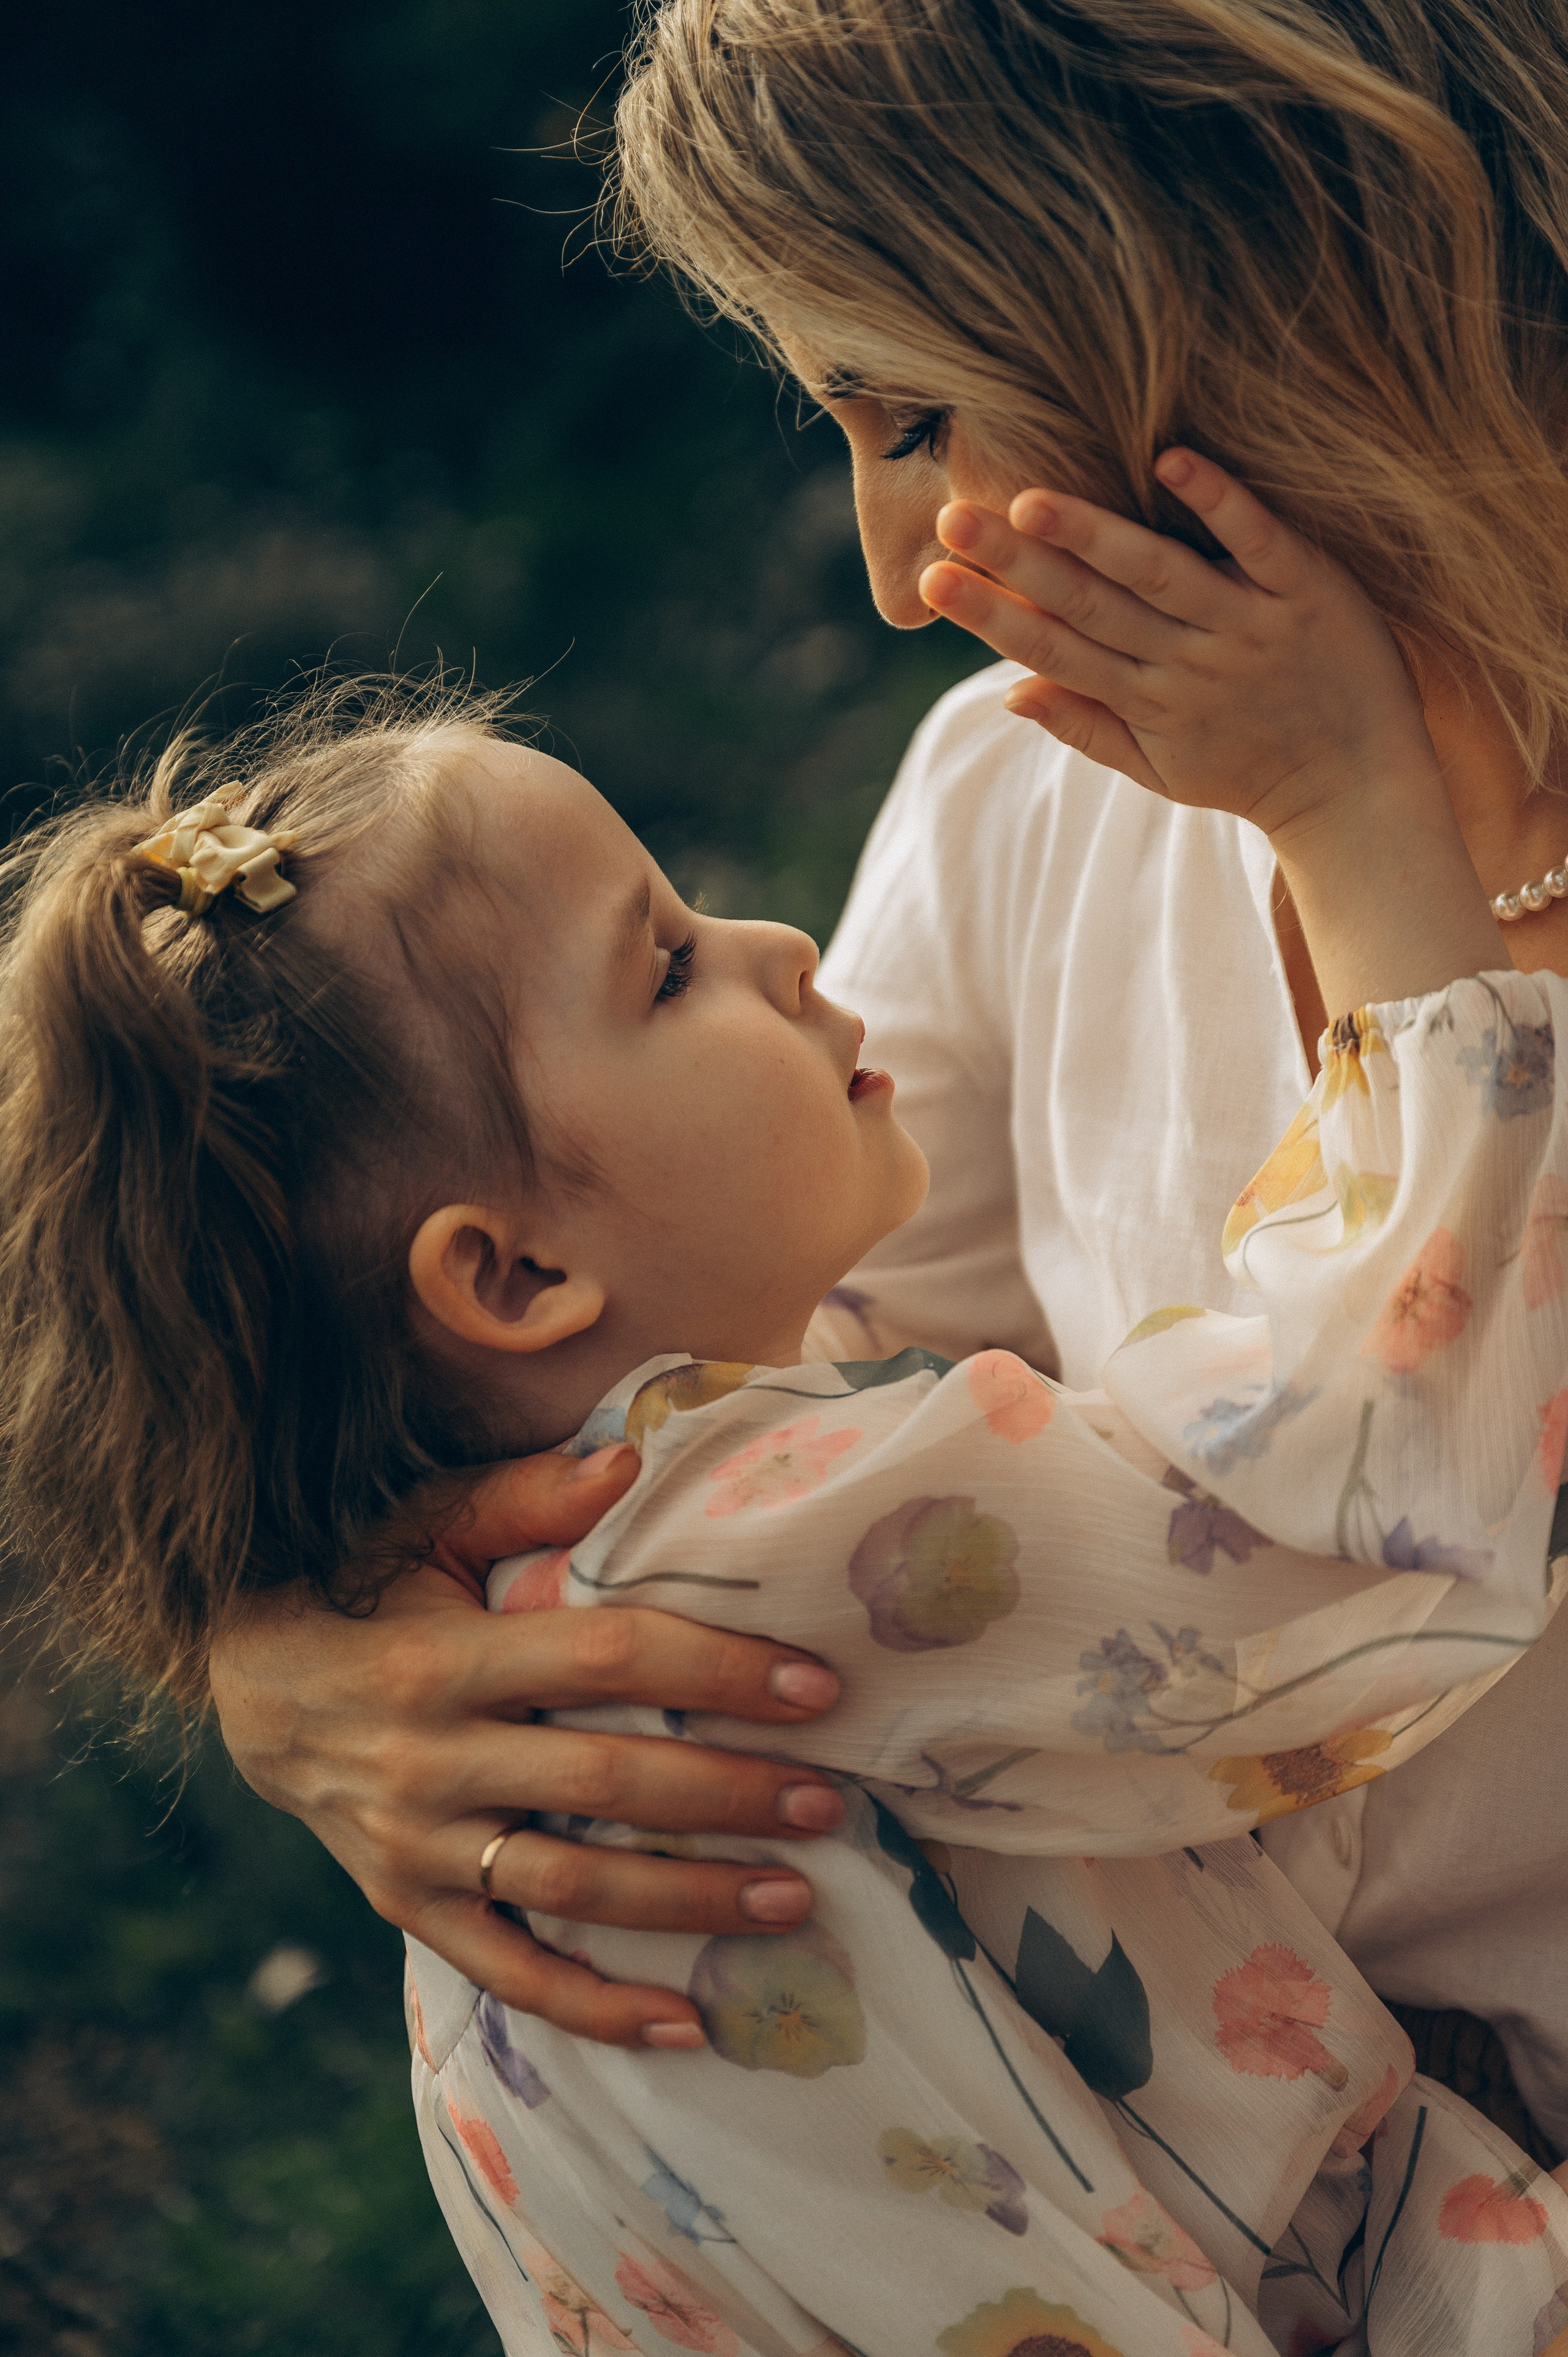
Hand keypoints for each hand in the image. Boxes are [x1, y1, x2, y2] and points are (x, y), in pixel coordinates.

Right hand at [208, 1445, 845, 2048]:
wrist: (250, 1681)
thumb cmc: (363, 1581)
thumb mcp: (425, 1522)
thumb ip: (524, 1494)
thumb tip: (630, 1457)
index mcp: (441, 1659)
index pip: (607, 1659)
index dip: (717, 1670)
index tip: (816, 1687)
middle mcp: (428, 1761)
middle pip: (607, 1781)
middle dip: (730, 1793)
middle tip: (831, 1801)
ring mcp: (416, 1849)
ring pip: (574, 1887)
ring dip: (692, 1901)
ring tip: (796, 1899)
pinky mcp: (409, 1909)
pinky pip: (511, 1974)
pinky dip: (596, 2008)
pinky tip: (687, 2021)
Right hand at [921, 448, 1438, 842]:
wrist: (1358, 793)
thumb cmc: (1252, 773)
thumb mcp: (1161, 771)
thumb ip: (1086, 728)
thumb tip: (1008, 692)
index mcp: (1145, 702)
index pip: (1052, 652)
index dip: (990, 616)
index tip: (932, 580)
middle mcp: (1187, 663)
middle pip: (1088, 607)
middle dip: (1016, 565)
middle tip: (952, 519)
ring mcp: (1245, 628)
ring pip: (1157, 575)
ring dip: (1093, 537)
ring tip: (1030, 502)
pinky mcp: (1306, 595)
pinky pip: (1256, 542)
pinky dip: (1216, 503)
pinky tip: (1171, 461)